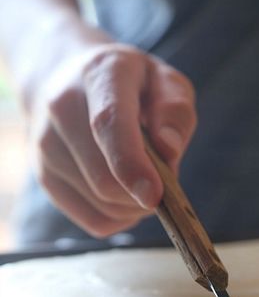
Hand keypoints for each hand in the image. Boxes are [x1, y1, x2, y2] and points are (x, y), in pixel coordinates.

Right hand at [28, 36, 196, 237]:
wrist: (67, 80)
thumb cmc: (131, 86)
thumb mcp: (165, 82)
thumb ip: (175, 112)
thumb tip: (169, 151)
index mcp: (99, 76)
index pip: (108, 124)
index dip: (131, 165)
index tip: (154, 195)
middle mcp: (61, 108)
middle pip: (105, 179)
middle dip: (145, 194)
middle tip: (165, 182)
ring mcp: (45, 146)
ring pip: (102, 204)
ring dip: (135, 206)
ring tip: (146, 182)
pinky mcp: (45, 177)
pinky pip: (94, 220)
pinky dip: (121, 219)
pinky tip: (127, 197)